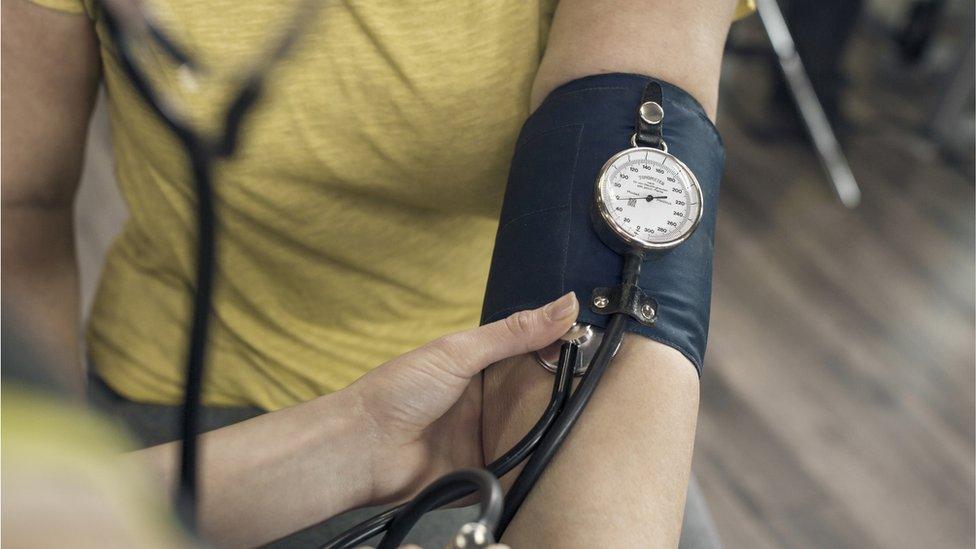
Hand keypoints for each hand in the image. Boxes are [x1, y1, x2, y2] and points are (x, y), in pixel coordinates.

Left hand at [346, 292, 578, 503]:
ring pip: (537, 434)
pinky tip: (564, 460)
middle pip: (541, 397)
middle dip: (568, 395)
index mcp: (480, 367)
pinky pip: (522, 470)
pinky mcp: (487, 473)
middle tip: (608, 391)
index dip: (563, 351)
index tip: (599, 347)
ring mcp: (488, 438)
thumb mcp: (459, 351)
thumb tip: (563, 305)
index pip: (533, 355)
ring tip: (596, 425)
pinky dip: (538, 466)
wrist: (363, 449)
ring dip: (556, 432)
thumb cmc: (397, 392)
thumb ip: (513, 332)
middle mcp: (487, 402)